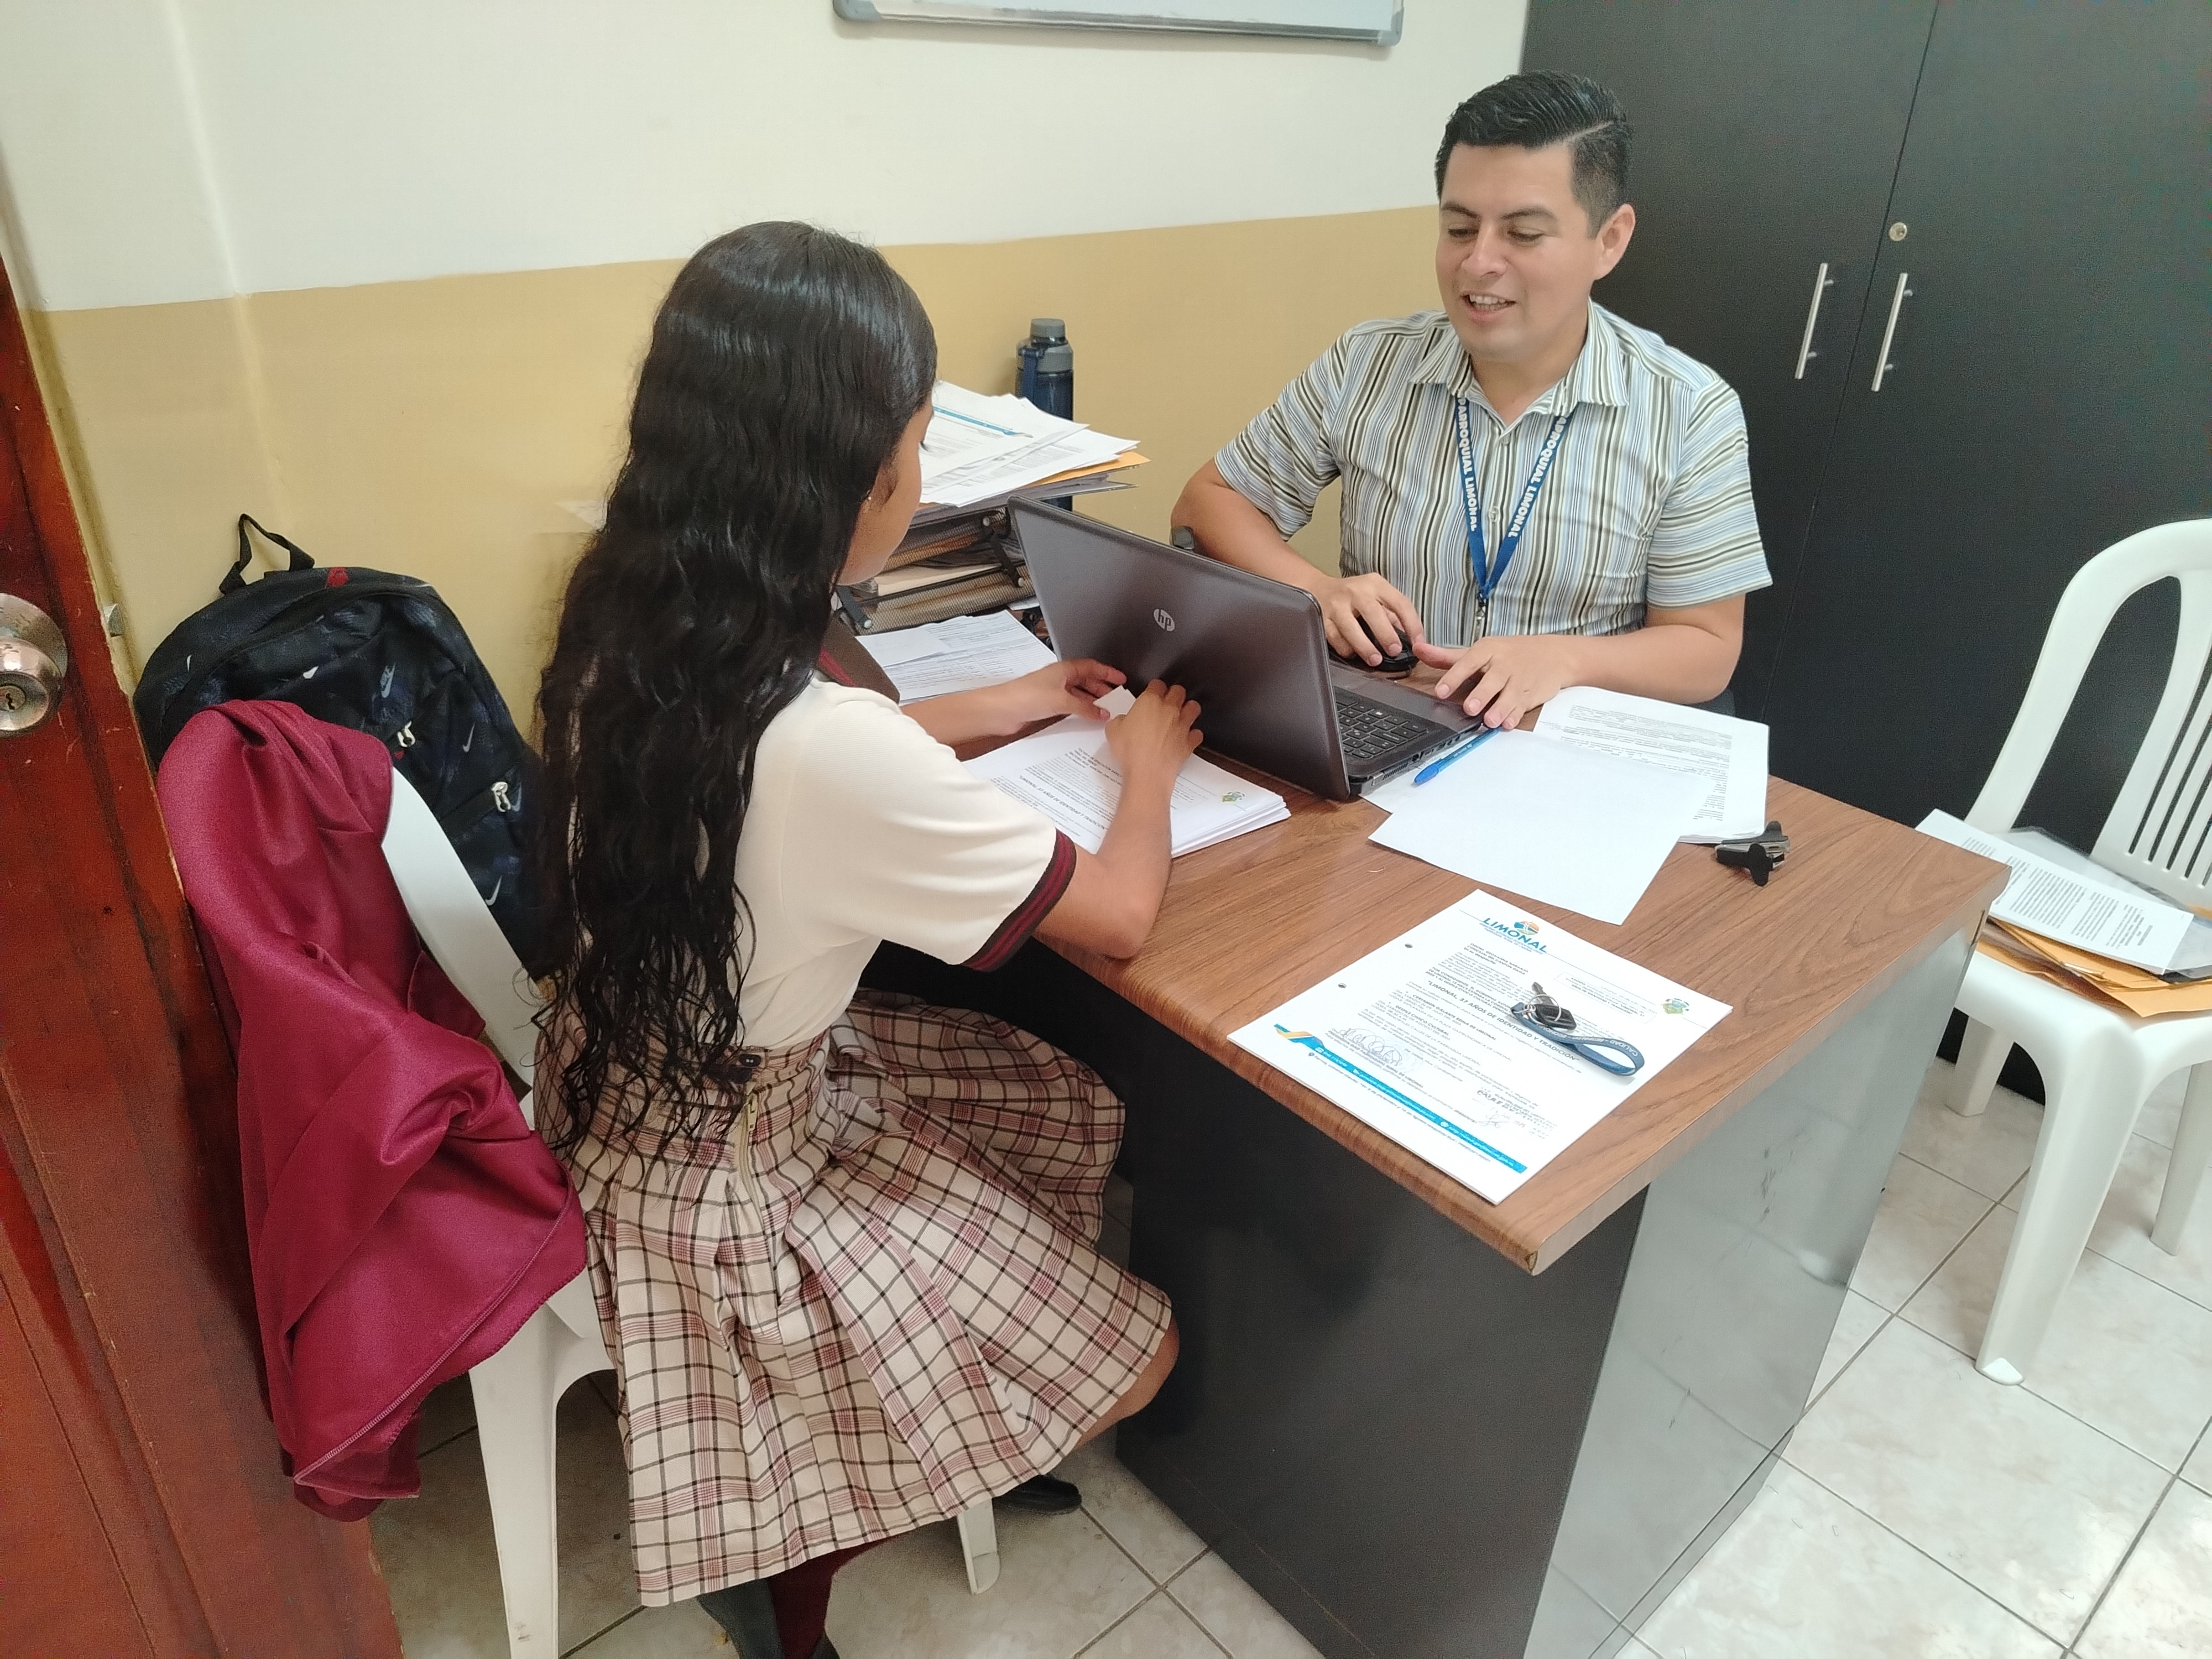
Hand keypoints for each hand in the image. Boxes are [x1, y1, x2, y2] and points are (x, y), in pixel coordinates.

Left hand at [986, 658, 1125, 733]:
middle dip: (1102, 688)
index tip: (1121, 679)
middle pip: (1086, 681)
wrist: (1000, 711)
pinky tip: (1087, 718)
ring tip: (1106, 710)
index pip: (1092, 667)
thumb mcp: (1062, 700)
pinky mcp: (1046, 706)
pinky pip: (1070, 706)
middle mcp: (1059, 679)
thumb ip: (1085, 707)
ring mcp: (1052, 692)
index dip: (1108, 673)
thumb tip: (1102, 712)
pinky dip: (1080, 711)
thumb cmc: (1024, 696)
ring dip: (1092, 701)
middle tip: (1116, 698)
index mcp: (1064, 669)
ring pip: (1079, 694)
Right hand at [1106, 681, 1202, 788]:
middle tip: (1168, 700)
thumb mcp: (1113, 730)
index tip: (1152, 691)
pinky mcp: (1189, 742)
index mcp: (1150, 701)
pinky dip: (1192, 735)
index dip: (1154, 687)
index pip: (1157, 684)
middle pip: (1179, 691)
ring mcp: (1182, 725)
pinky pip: (1197, 734)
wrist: (1147, 772)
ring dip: (1188, 709)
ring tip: (1181, 714)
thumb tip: (1122, 721)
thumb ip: (1119, 720)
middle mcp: (1169, 709)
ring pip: (1193, 707)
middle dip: (1174, 693)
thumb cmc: (1131, 751)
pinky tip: (1185, 738)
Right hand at [1312, 573, 1425, 665]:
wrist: (1317, 588)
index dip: (1412, 624)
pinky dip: (1345, 648)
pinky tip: (1353, 653)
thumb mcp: (1375, 596)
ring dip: (1364, 646)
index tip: (1418, 642)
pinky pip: (1334, 637)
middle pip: (1373, 612)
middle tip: (1394, 651)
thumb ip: (1392, 614)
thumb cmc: (1353, 596)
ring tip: (1375, 660)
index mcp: (1375, 584)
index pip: (1399, 602)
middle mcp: (1356, 591)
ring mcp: (1336, 604)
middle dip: (1385, 634)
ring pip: (1350, 627)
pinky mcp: (1322, 618)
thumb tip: (1410, 638)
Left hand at [1416, 633, 1585, 728]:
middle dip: (1482, 694)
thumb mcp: (1480, 651)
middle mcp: (1504, 663)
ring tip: (1490, 720)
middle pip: (1492, 679)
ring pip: (1510, 694)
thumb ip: (1447, 656)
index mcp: (1488, 650)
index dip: (1454, 676)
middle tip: (1470, 707)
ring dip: (1500, 708)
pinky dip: (1516, 715)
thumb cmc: (1510, 653)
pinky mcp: (1532, 693)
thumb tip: (1418, 648)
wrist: (1554, 654)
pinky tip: (1508, 723)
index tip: (1441, 690)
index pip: (1469, 661)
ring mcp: (1520, 679)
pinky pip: (1523, 705)